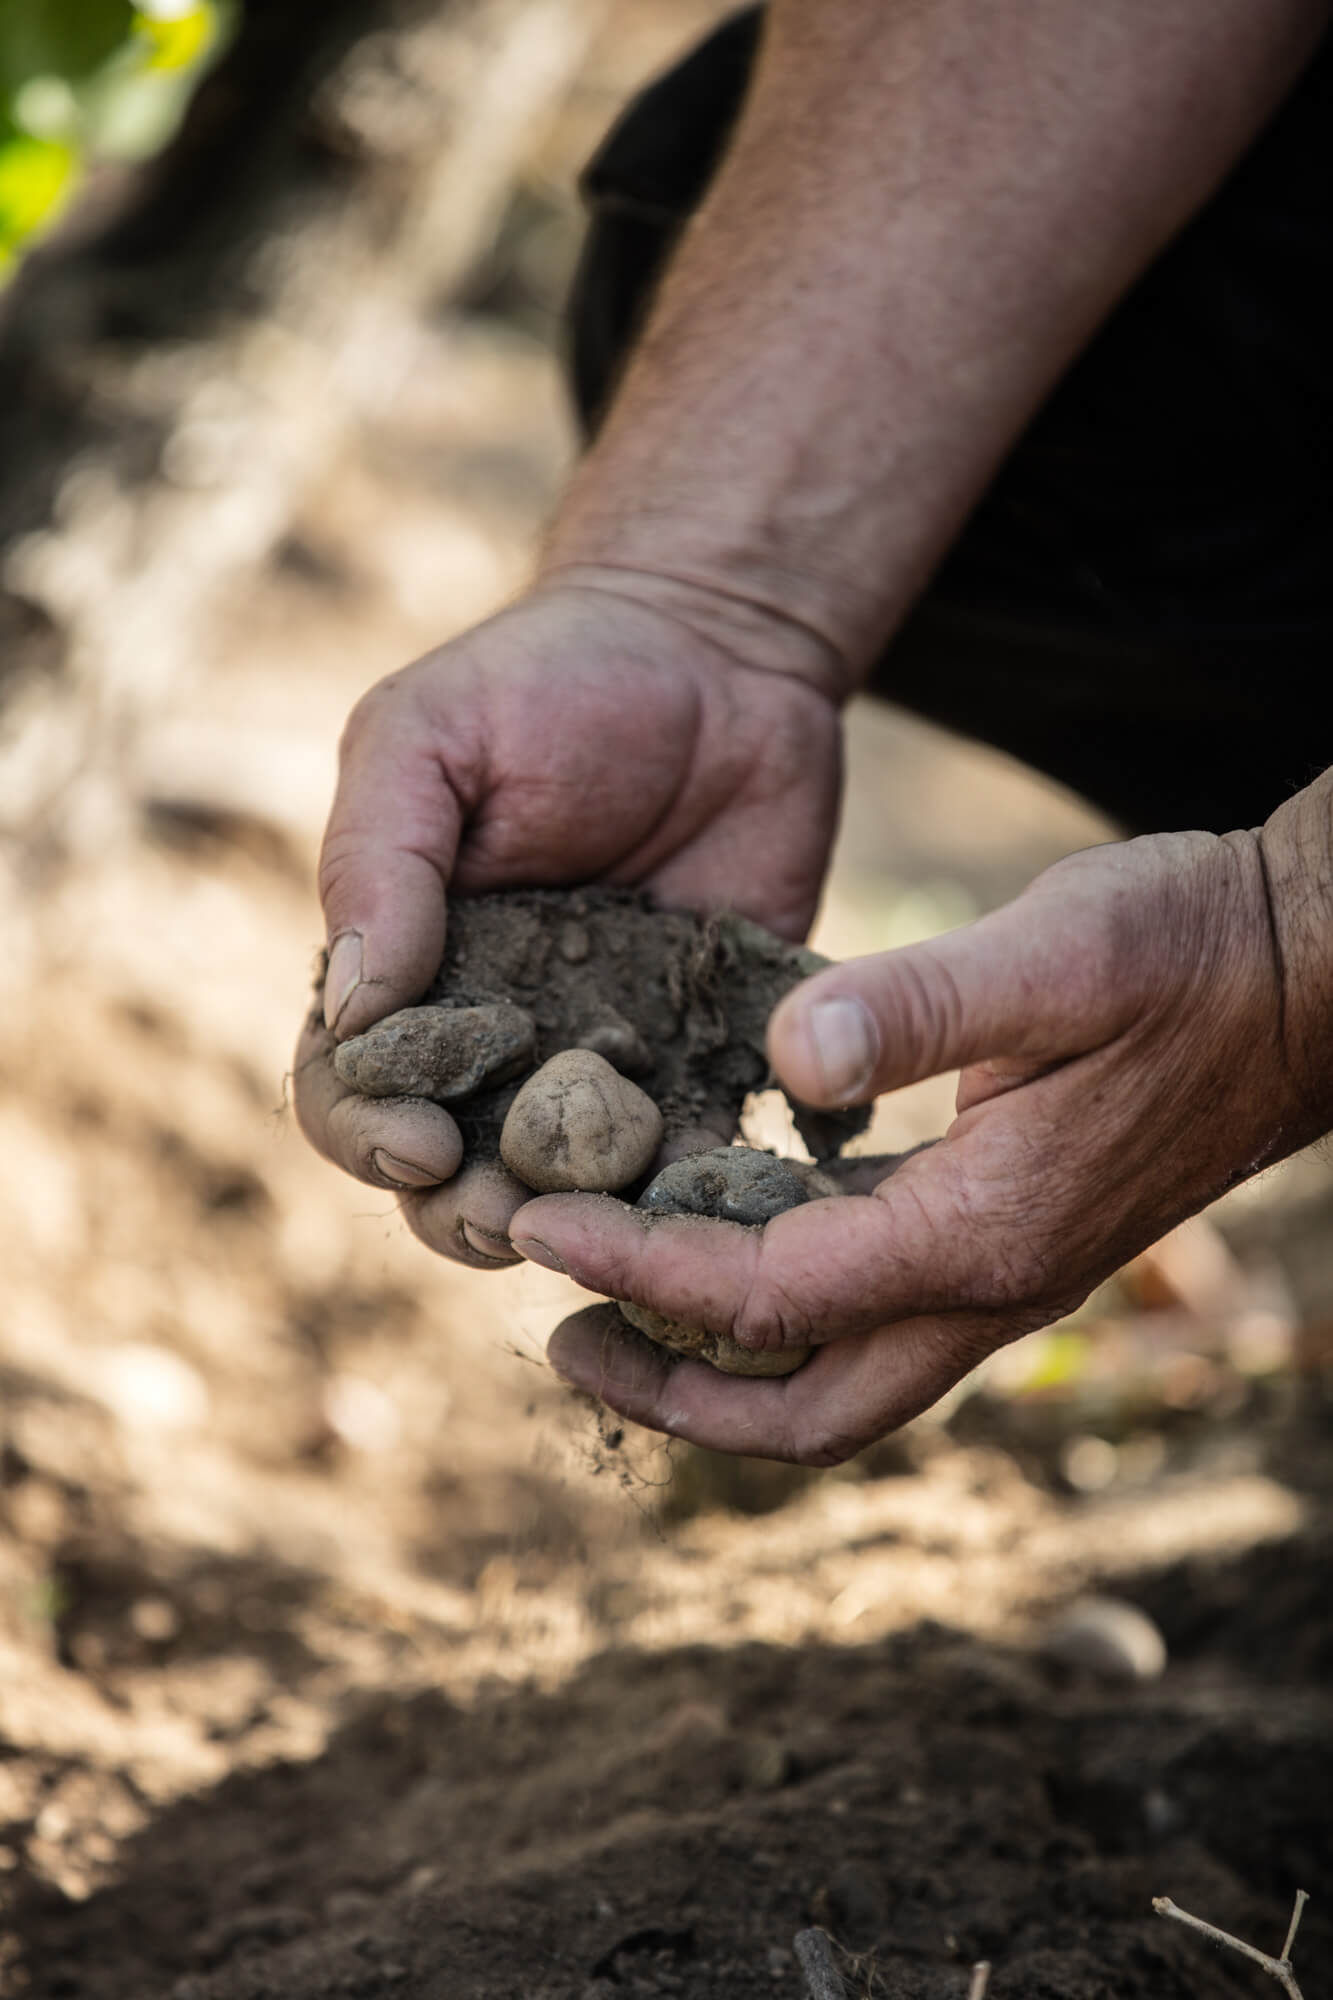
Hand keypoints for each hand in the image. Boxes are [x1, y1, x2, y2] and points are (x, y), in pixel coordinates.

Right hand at [293, 578, 842, 1262]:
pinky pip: (694, 1147)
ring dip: (571, 1223)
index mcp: (402, 970)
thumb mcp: (430, 739)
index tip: (420, 1144)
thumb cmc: (550, 682)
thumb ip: (381, 866)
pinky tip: (704, 1206)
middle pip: (447, 1168)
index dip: (367, 1134)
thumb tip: (349, 1011)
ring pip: (566, 1186)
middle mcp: (492, 1035)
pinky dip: (691, 1191)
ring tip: (597, 1230)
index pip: (349, 1086)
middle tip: (507, 1218)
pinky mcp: (708, 1052)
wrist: (721, 656)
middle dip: (463, 1211)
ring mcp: (602, 1056)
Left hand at [515, 825, 1319, 1461]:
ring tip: (609, 1314)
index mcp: (985, 1230)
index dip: (637, 1273)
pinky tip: (723, 1243)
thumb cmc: (1191, 946)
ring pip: (842, 1383)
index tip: (536, 1228)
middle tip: (558, 1338)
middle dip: (672, 1396)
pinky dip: (778, 1316)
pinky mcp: (1013, 1242)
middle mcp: (993, 1284)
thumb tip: (790, 1056)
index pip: (768, 1297)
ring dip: (719, 1371)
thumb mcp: (1059, 950)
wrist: (1311, 972)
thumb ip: (924, 1004)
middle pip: (805, 1411)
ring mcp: (1010, 1276)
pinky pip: (874, 1322)